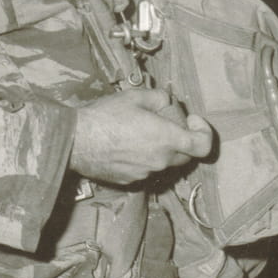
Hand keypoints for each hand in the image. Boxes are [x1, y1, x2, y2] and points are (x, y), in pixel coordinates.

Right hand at [69, 88, 212, 185]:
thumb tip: (167, 102)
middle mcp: (160, 161)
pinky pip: (146, 169)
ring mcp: (145, 173)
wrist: (74, 141)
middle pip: (185, 155)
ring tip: (140, 131)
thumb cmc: (105, 117)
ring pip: (163, 162)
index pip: (203, 146)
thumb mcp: (135, 96)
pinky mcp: (130, 180)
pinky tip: (126, 144)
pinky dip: (144, 157)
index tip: (191, 121)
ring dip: (160, 148)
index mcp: (167, 139)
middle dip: (181, 138)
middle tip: (163, 121)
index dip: (203, 132)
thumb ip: (160, 98)